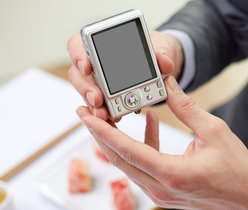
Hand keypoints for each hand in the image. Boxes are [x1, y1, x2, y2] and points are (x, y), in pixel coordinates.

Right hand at [67, 31, 183, 120]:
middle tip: (97, 98)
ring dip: (93, 106)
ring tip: (103, 115)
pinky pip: (101, 108)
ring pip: (87, 95)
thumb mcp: (161, 49)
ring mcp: (99, 85)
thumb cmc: (154, 52)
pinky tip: (113, 120)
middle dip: (86, 89)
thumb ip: (162, 55)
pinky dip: (106, 115)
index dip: (78, 55)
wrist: (161, 65)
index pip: (77, 45)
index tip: (87, 66)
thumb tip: (165, 62)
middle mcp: (94, 66)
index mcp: (100, 46)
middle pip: (79, 76)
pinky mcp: (109, 101)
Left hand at [76, 76, 247, 209]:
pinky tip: (150, 126)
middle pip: (120, 160)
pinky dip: (141, 148)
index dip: (102, 131)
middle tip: (87, 111)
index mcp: (172, 174)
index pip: (127, 150)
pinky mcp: (165, 194)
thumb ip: (186, 108)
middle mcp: (161, 189)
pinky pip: (144, 169)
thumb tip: (167, 83)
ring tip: (115, 115)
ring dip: (120, 140)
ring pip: (129, 165)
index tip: (84, 114)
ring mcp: (161, 195)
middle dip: (101, 134)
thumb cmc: (236, 168)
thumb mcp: (214, 131)